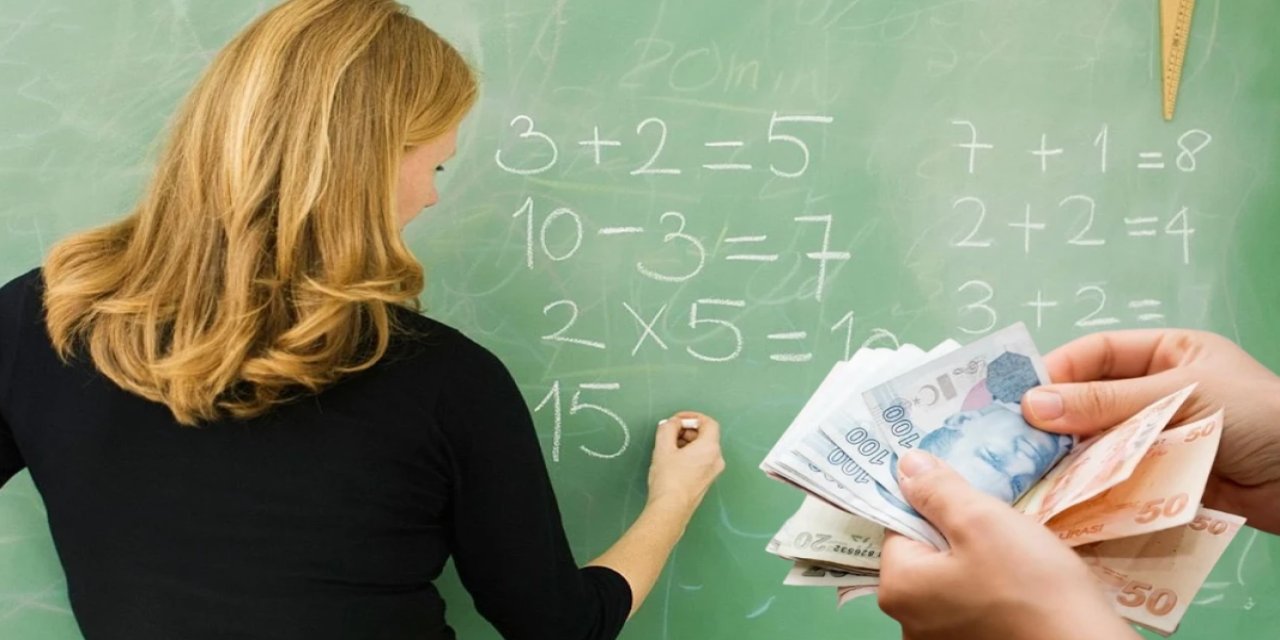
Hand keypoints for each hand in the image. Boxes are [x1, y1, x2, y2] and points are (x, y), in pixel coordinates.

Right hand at [646, 411, 723, 512]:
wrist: (671, 509)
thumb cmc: (668, 479)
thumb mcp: (663, 448)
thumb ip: (668, 428)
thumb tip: (672, 423)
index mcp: (710, 448)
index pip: (709, 423)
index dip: (692, 417)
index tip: (677, 420)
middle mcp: (717, 459)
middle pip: (706, 435)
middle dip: (687, 430)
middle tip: (669, 433)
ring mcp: (713, 471)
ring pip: (703, 448)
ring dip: (687, 442)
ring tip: (668, 447)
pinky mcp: (707, 480)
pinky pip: (702, 459)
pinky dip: (690, 454)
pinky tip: (673, 460)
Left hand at [878, 451, 1136, 639]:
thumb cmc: (1030, 585)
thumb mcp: (980, 520)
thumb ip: (936, 490)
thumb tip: (905, 465)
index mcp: (897, 588)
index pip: (900, 526)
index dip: (935, 506)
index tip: (971, 504)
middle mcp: (908, 621)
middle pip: (924, 554)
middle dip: (958, 534)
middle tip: (999, 530)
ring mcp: (939, 639)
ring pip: (951, 578)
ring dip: (977, 561)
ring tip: (1015, 558)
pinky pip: (971, 603)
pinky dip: (990, 589)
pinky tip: (1020, 586)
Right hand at [1021, 330, 1279, 533]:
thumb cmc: (1261, 417)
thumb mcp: (1180, 394)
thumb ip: (1106, 401)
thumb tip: (1034, 403)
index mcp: (1167, 355)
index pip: (1096, 355)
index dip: (1057, 372)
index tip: (1021, 397)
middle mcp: (1158, 394)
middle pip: (1090, 402)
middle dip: (1056, 421)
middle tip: (1017, 440)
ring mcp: (1161, 439)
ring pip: (1100, 445)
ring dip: (1070, 459)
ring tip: (1035, 472)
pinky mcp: (1165, 481)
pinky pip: (1119, 480)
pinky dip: (1094, 487)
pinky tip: (1068, 496)